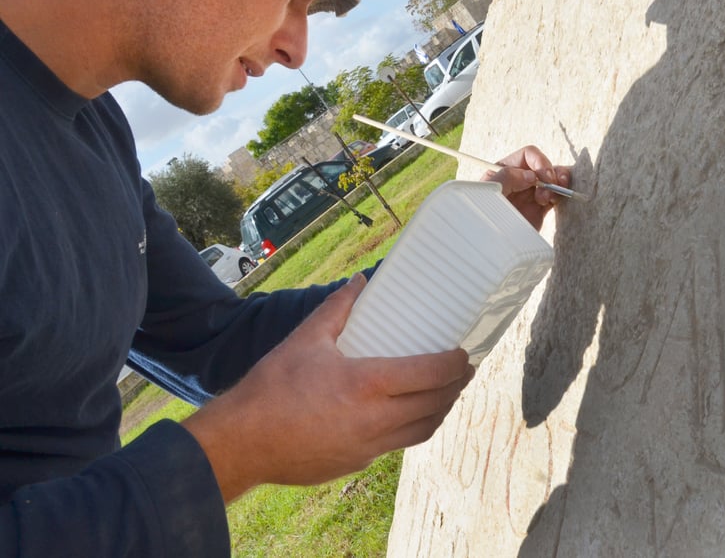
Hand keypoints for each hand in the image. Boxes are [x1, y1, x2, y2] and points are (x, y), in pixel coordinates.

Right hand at [182, 274, 473, 501]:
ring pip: (422, 430)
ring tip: (447, 392)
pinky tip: (409, 414)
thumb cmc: (271, 387)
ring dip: (441, 410)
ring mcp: (369, 447)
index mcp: (367, 384)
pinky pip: (398, 444)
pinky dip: (414, 427)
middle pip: (435, 404)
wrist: (241, 444)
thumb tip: (361, 280)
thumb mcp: (306, 339)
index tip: (464, 353)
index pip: (430, 374)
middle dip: (456, 386)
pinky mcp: (358, 462)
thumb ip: (339, 307)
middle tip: (465, 370)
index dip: (455, 364)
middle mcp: (376, 420)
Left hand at [482, 145, 571, 229]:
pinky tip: (556, 199)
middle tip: (549, 188)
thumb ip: (507, 177)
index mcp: (505, 170)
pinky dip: (561, 195)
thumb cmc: (482, 214)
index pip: (527, 155)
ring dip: (557, 182)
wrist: (488, 243)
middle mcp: (520, 179)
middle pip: (543, 165)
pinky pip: (556, 195)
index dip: (538, 161)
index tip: (542, 175)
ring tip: (551, 196)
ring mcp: (531, 193)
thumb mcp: (489, 191)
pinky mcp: (540, 208)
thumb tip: (530, 175)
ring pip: (552, 179)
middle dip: (549, 174)